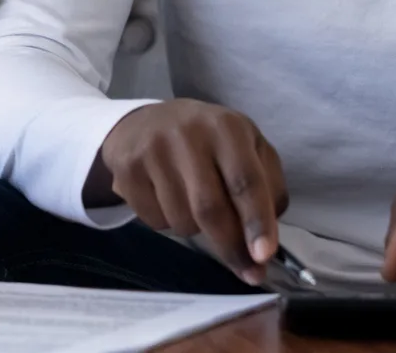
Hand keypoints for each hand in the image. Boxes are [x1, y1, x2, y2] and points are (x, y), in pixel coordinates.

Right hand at [89, 99, 287, 283]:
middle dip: (231, 247)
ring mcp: (153, 151)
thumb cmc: (208, 141)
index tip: (263, 256)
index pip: (245, 180)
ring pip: (182, 221)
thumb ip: (267, 187)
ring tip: (194, 204)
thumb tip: (265, 239)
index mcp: (227, 128)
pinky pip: (155, 221)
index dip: (257, 221)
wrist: (144, 122)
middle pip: (210, 208)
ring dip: (197, 231)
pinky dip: (168, 223)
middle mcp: (188, 135)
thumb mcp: (247, 148)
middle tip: (249, 272)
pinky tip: (167, 199)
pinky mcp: (127, 170)